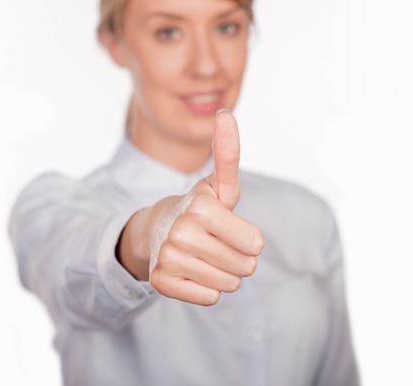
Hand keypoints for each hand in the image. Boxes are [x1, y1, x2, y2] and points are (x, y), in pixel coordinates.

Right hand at [146, 110, 264, 304]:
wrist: (156, 231)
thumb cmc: (198, 209)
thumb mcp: (217, 185)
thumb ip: (227, 154)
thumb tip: (226, 114)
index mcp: (201, 208)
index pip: (256, 244)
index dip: (248, 238)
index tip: (227, 227)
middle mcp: (182, 233)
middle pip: (245, 267)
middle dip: (237, 258)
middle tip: (215, 243)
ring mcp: (169, 258)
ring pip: (228, 284)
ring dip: (223, 273)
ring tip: (204, 255)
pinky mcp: (161, 281)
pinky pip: (209, 297)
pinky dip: (206, 289)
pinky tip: (192, 271)